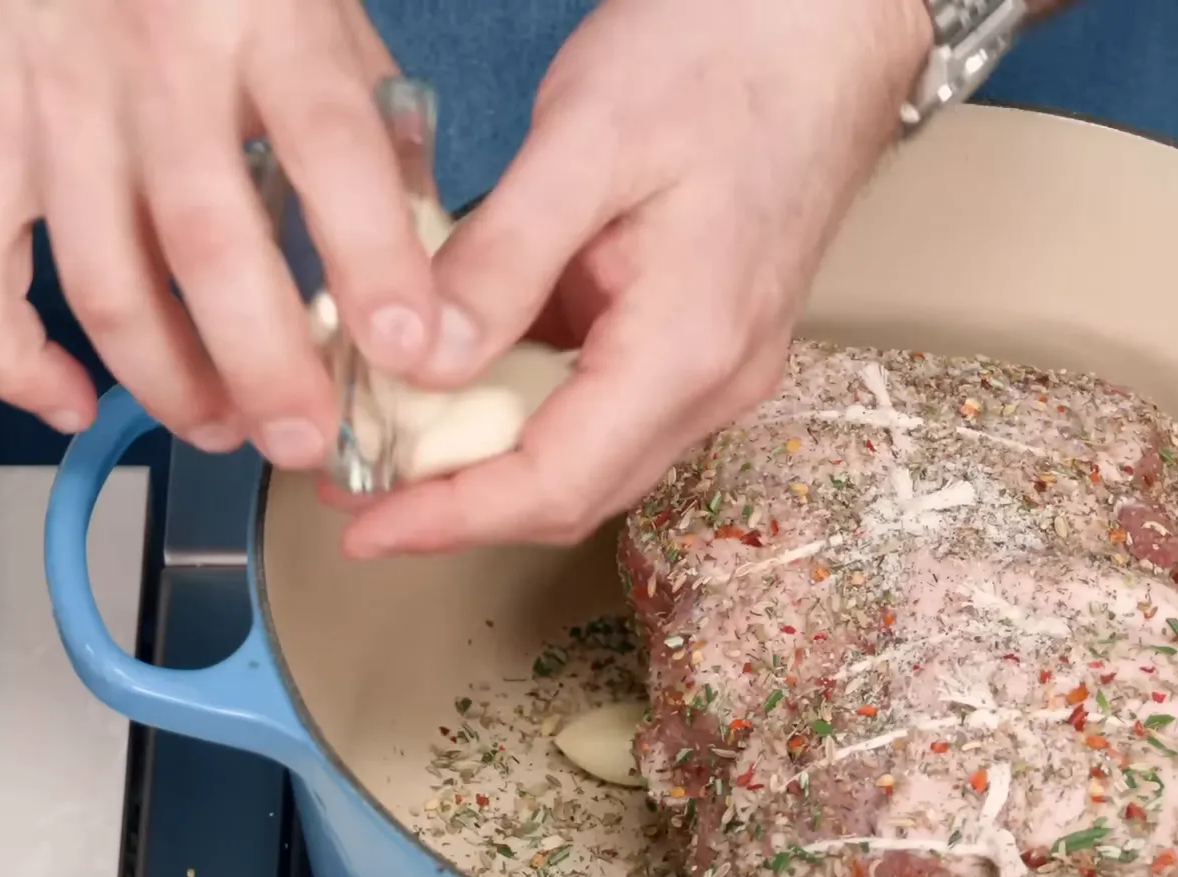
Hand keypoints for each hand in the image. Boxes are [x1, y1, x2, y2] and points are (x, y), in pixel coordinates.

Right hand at [0, 0, 437, 468]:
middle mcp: (148, 66)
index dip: (375, 262)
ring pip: (100, 284)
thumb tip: (428, 246)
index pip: (331, 152)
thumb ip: (365, 112)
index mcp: (258, 20)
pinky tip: (74, 404)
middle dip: (266, 367)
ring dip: (167, 383)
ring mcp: (44, 105)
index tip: (412, 349)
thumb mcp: (309, 1)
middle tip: (306, 437)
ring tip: (226, 429)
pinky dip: (16, 363)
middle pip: (208, 248)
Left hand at [333, 0, 931, 557]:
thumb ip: (503, 258)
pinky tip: (463, 376)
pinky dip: (529, 409)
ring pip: (591, 456)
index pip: (557, 480)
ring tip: (390, 435)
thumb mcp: (588, 140)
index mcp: (690, 345)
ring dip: (491, 462)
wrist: (825, 28)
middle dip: (458, 502)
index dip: (451, 517)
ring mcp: (720, 364)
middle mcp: (716, 379)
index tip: (364, 526)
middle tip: (352, 482)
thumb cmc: (725, 60)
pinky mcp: (707, 337)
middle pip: (574, 490)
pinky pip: (609, 404)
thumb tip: (422, 362)